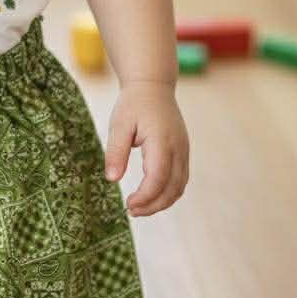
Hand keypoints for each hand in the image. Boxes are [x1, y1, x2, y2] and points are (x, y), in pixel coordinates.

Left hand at [104, 80, 189, 215]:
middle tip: (132, 211)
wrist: (153, 86)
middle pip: (172, 188)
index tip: (128, 205)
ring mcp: (184, 151)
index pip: (158, 178)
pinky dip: (168, 192)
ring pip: (179, 186)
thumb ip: (116, 151)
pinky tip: (151, 195)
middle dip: (153, 205)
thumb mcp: (119, 124)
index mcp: (162, 141)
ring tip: (140, 207)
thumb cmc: (133, 104)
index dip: (145, 197)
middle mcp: (178, 149)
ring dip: (162, 202)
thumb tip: (112, 179)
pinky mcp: (184, 152)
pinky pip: (181, 179)